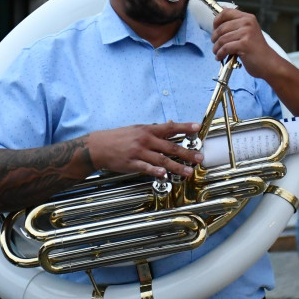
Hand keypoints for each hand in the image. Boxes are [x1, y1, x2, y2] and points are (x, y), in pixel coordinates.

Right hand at [87, 121, 203, 177]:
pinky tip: (164, 175)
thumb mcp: (137, 129)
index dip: (184, 127)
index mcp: (148, 130)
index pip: (170, 128)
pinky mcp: (132, 163)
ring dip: (176, 166)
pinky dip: (155, 171)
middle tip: (199, 157)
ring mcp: (139, 152)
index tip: (197, 127)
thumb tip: (170, 124)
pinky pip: (146, 168)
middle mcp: (145, 140)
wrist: (99, 146)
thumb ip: (155, 129)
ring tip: (188, 171)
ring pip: (161, 160)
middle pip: (170, 146)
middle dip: (186, 153)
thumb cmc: (119, 137)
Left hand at [211, 8, 281, 77]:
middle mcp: (248, 23)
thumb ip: (235, 22)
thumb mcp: (247, 31)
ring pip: (222, 39)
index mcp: (248, 18)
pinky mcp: (244, 44)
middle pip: (222, 27)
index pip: (226, 13)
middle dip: (214, 37)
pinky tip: (220, 57)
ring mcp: (247, 33)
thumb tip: (223, 9)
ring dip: (216, 47)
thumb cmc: (257, 49)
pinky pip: (225, 48)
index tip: (214, 28)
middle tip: (214, 44)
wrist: (268, 63)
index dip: (216, 20)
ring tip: (216, 52)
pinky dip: (220, 54)